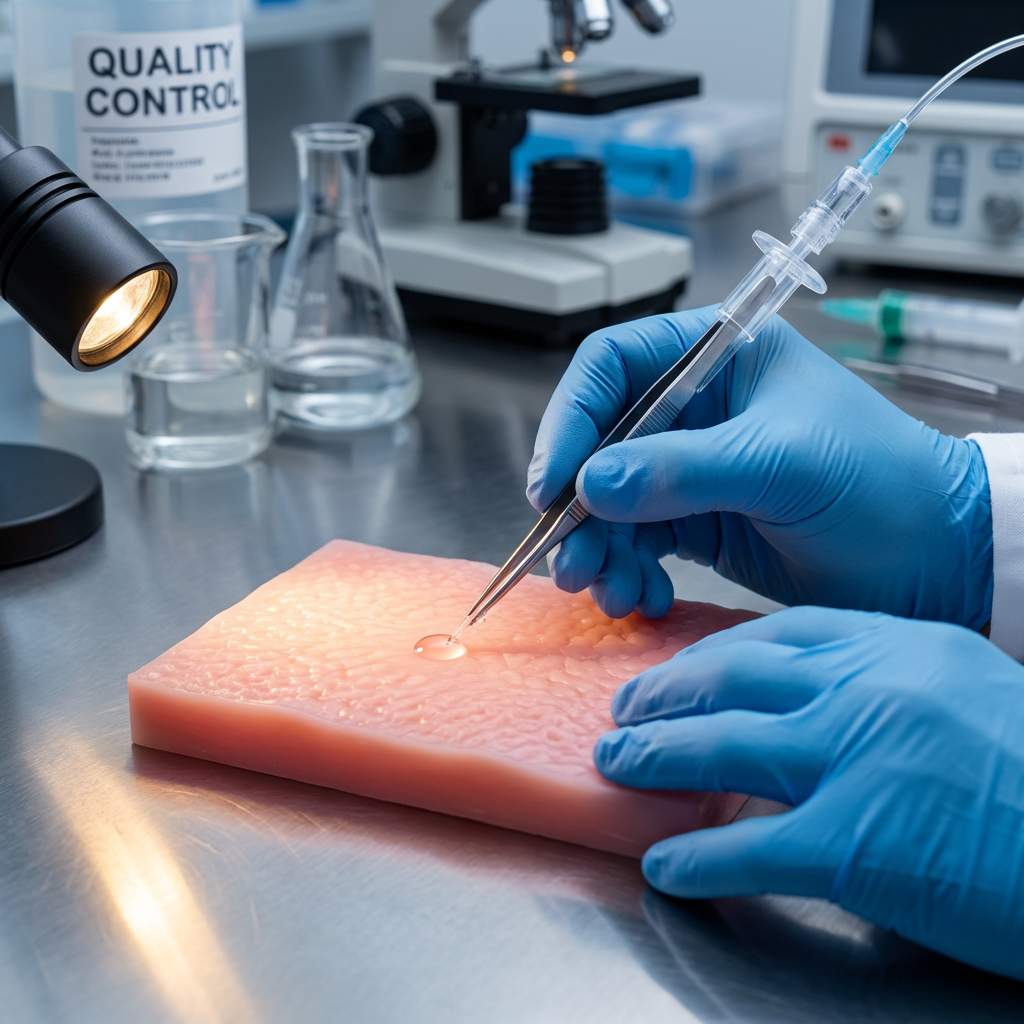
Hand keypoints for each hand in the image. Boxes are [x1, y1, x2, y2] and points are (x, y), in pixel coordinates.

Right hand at [527, 307, 991, 626]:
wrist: (936, 559)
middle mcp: (696, 407)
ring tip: (606, 592)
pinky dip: (628, 572)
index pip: (613, 367)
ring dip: (598, 549)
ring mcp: (693, 468)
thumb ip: (681, 471)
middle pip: (600, 443)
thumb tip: (589, 485)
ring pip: (610, 501)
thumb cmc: (880, 484)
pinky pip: (637, 543)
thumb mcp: (780, 465)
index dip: (572, 419)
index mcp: (718, 357)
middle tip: (570, 562)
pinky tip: (641, 598)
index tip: (555, 484)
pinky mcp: (698, 521)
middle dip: (578, 506)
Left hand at [593, 607, 1023, 979]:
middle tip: (625, 710)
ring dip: (656, 759)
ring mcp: (855, 760)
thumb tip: (813, 704)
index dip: (710, 653)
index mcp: (896, 648)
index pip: (775, 637)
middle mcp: (866, 690)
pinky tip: (664, 867)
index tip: (675, 668)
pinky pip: (746, 847)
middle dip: (664, 695)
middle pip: (731, 681)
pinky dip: (695, 859)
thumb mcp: (966, 691)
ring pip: (721, 747)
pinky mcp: (853, 842)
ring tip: (617, 766)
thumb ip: (886, 686)